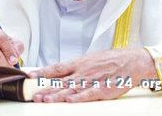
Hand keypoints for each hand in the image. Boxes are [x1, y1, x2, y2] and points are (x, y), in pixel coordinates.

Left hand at [28, 48, 156, 102]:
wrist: (131, 61)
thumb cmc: (111, 61)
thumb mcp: (91, 59)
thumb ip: (76, 67)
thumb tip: (60, 72)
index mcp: (80, 63)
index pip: (57, 68)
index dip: (43, 72)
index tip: (30, 76)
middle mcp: (83, 71)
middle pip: (61, 81)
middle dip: (46, 89)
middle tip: (33, 95)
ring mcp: (92, 81)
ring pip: (71, 89)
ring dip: (57, 95)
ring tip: (45, 100)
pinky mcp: (102, 89)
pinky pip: (88, 94)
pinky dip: (78, 98)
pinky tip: (69, 101)